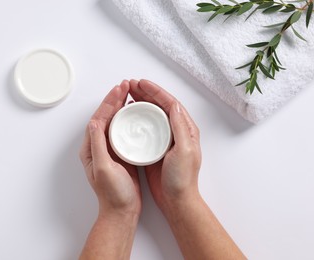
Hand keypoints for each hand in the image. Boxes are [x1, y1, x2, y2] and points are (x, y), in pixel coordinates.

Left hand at [80, 81, 141, 216]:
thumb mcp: (104, 169)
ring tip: (131, 93)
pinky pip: (124, 131)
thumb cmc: (113, 194)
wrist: (122, 211)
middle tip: (126, 85)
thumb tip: (95, 122)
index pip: (99, 118)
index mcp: (91, 148)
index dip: (109, 102)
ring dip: (122, 106)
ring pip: (115, 122)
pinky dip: (129, 119)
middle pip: (106, 116)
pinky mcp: (121, 154)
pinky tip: (137, 114)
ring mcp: (110, 149)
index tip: (119, 90)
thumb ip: (98, 146)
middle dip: (115, 99)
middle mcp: (99, 146)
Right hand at [129, 79, 201, 210]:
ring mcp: (165, 139)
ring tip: (127, 95)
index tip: (141, 83)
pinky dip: (137, 119)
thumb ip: (180, 127)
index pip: (170, 103)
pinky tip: (127, 116)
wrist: (176, 200)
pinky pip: (145, 128)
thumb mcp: (184, 150)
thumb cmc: (182, 178)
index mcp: (186, 129)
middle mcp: (176, 131)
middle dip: (146, 93)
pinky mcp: (155, 148)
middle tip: (130, 85)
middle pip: (159, 106)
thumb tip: (174, 104)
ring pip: (151, 115)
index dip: (156, 91)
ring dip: (140, 103)